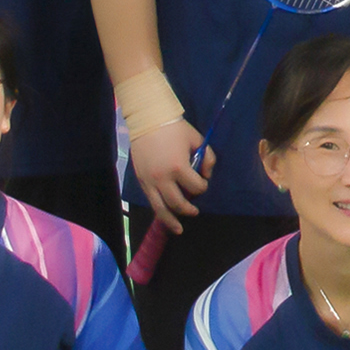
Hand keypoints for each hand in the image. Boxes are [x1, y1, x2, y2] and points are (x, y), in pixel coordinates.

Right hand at [129, 117, 208, 234]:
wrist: (148, 120)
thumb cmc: (175, 128)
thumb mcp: (198, 140)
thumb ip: (208, 158)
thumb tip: (206, 175)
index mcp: (179, 168)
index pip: (196, 188)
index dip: (202, 187)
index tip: (202, 182)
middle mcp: (163, 178)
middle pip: (178, 204)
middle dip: (189, 209)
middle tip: (195, 211)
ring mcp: (149, 181)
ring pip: (160, 208)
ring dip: (170, 221)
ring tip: (178, 229)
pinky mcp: (141, 180)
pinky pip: (150, 200)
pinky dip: (158, 209)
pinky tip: (164, 215)